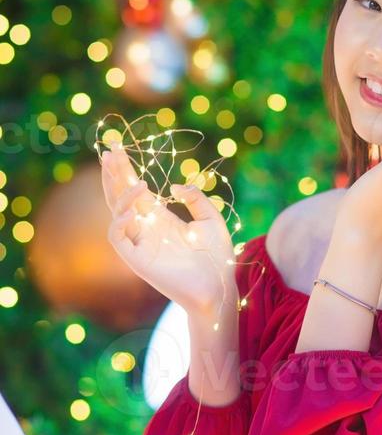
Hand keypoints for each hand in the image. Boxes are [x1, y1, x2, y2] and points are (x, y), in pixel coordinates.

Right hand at [100, 143, 236, 320]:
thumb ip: (196, 199)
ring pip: (116, 214)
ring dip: (121, 196)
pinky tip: (132, 212)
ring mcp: (140, 243)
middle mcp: (146, 227)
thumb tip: (175, 186)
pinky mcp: (137, 260)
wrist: (219, 287)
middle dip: (114, 174)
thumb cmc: (216, 257)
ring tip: (139, 183)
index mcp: (160, 217)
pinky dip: (119, 224)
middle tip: (109, 152)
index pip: (135, 189)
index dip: (125, 169)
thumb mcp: (210, 219)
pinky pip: (119, 239)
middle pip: (120, 196)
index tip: (117, 147)